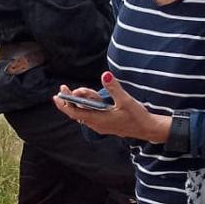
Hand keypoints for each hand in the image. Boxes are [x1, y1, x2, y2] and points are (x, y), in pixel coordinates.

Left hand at [53, 72, 171, 142]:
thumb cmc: (137, 116)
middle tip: (63, 88)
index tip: (57, 95)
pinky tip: (88, 100)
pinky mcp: (105, 125)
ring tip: (78, 91)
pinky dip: (87, 107)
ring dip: (80, 103)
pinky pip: (91, 115)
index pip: (74, 113)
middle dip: (70, 100)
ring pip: (84, 113)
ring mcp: (100, 126)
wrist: (147, 129)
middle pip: (77, 112)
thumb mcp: (125, 100)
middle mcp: (96, 125)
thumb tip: (105, 74)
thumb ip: (114, 87)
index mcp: (98, 120)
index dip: (64, 105)